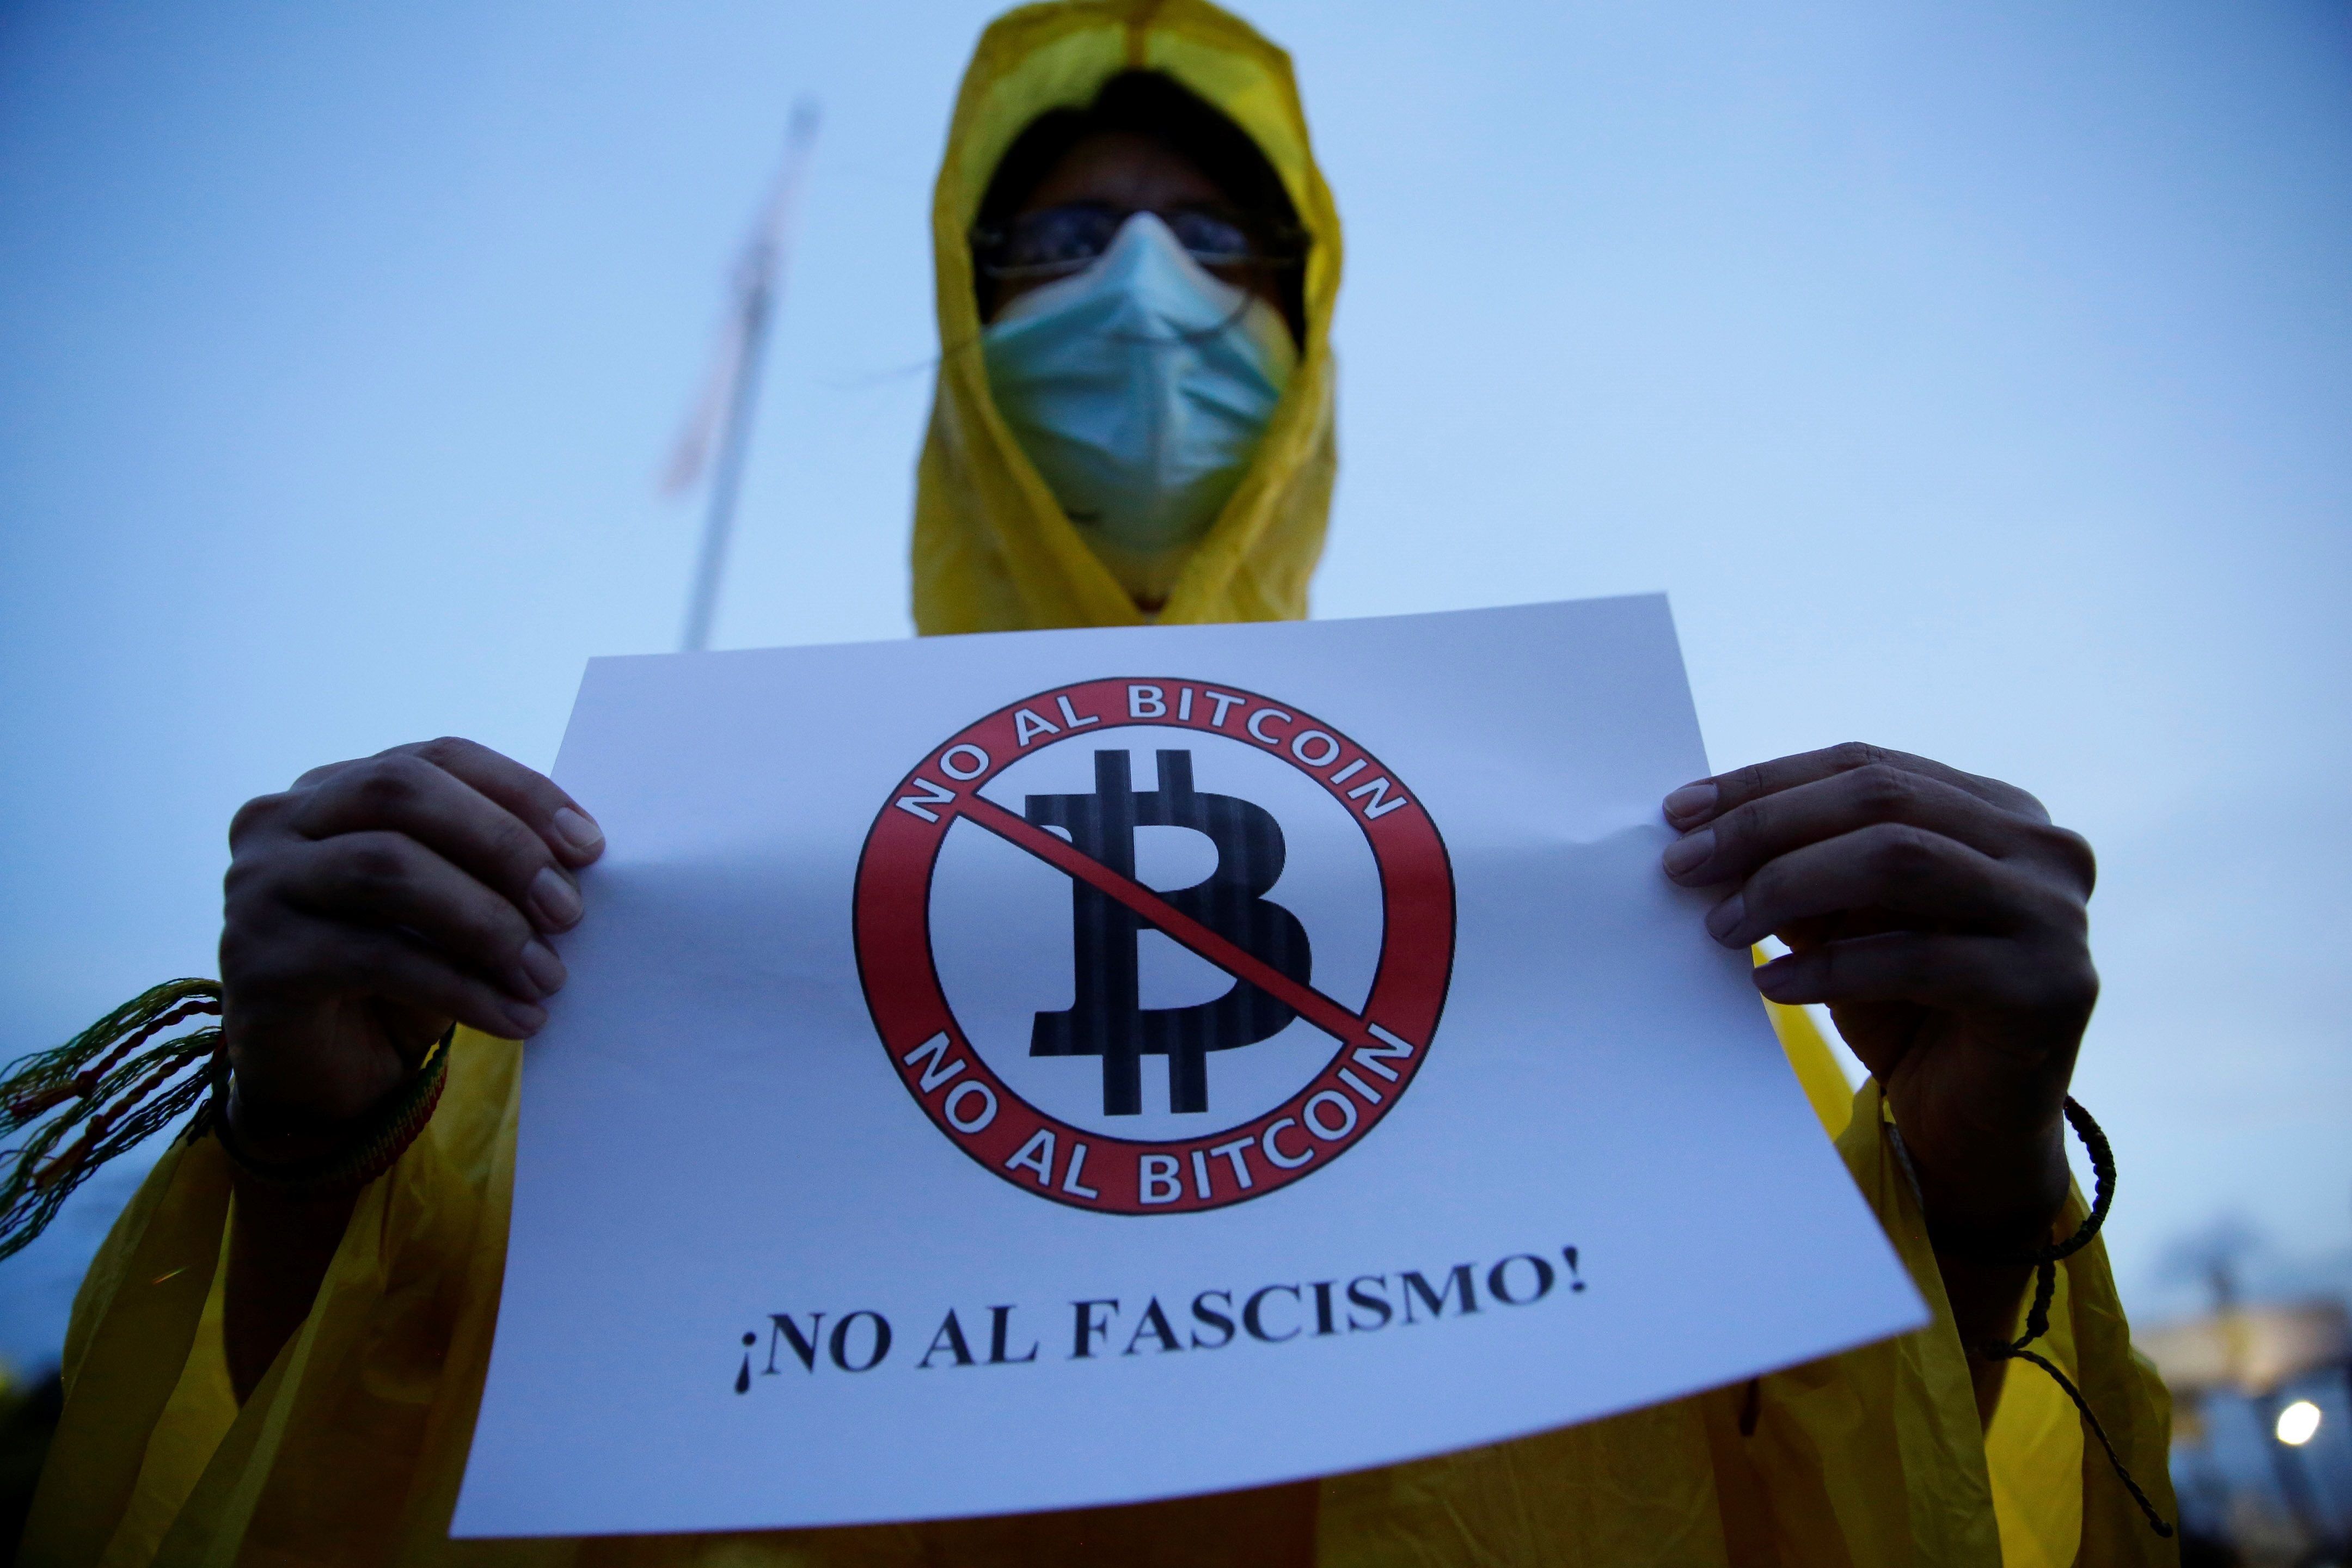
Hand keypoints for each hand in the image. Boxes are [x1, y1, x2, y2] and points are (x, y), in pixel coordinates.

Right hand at [219, 737, 603, 1139]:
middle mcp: (281, 821)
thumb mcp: (449, 910)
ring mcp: (258, 885)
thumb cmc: (397, 982)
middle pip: (401, 791)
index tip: (589, 847)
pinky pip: (376, 957)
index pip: (439, 758)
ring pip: (385, 867)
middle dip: (500, 844)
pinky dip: (462, 988)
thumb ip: (489, 868)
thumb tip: (577, 857)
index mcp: (335, 788)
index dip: (520, 792)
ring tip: (547, 975)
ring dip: (485, 922)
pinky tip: (517, 1018)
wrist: (321, 1082)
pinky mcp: (256, 959)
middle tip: (568, 911)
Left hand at [1660, 742, 2097, 1246]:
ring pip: (1900, 859)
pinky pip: (1917, 957)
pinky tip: (1770, 984)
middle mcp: (2043, 848)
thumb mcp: (1847, 921)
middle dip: (1766, 828)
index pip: (1866, 767)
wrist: (1975, 1125)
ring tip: (1722, 925)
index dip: (1767, 783)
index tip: (1679, 811)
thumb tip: (1701, 832)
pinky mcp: (2050, 989)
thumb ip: (1800, 867)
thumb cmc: (1908, 1009)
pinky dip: (1830, 966)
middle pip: (1879, 801)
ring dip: (1790, 885)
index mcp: (1998, 811)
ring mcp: (2055, 915)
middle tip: (1684, 866)